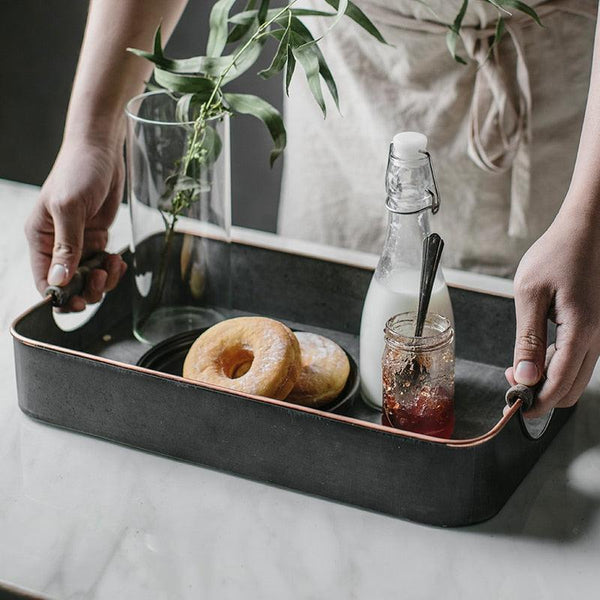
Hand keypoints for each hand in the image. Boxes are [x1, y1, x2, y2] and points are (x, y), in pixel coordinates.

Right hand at [25, 138, 127, 311]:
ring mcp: (79, 243)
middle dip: (88, 289)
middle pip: (70, 285)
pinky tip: (119, 260)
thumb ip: (66, 247)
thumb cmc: (78, 172)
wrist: (101, 151)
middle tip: (103, 276)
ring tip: (114, 264)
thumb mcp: (69, 209)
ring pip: (90, 278)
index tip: (80, 302)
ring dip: (105, 279)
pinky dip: (113, 268)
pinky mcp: (97, 238)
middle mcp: (56, 245)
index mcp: (39, 238)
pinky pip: (104, 265)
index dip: (60, 297)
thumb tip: (59, 281)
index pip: (44, 280)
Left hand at [506, 204, 599, 416]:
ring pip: (575, 376)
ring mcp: (598, 334)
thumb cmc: (557, 254)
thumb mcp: (531, 294)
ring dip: (547, 382)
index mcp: (581, 332)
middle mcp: (596, 338)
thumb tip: (524, 376)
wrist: (586, 230)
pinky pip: (577, 360)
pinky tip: (534, 355)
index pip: (559, 385)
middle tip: (511, 387)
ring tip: (517, 370)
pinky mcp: (594, 328)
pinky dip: (556, 367)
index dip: (535, 403)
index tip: (513, 409)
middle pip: (571, 389)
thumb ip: (528, 338)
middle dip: (541, 396)